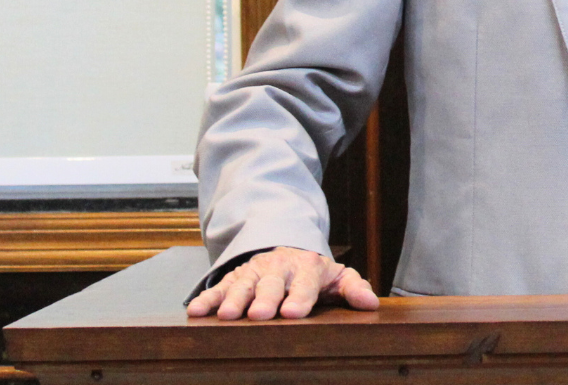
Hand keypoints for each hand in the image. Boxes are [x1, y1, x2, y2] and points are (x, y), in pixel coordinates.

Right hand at [186, 246, 380, 319]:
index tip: (294, 313)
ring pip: (243, 286)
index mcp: (307, 267)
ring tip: (229, 315)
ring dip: (234, 300)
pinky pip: (219, 288)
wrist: (288, 251)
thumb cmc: (314, 273)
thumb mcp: (338, 277)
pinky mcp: (235, 278)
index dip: (300, 298)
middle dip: (266, 299)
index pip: (305, 283)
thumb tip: (371, 304)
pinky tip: (196, 311)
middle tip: (261, 314)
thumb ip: (354, 288)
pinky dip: (207, 299)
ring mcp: (255, 272)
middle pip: (272, 284)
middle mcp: (279, 268)